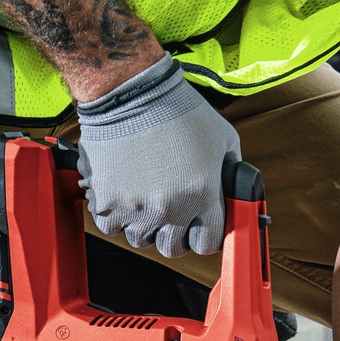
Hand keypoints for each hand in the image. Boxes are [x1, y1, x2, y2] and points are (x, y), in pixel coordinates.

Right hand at [74, 58, 242, 257]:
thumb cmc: (178, 108)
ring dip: (144, 225)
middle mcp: (169, 207)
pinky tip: (123, 195)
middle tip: (171, 213)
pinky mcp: (106, 201)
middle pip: (172, 248)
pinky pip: (111, 227)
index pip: (208, 243)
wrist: (132, 91)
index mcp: (202, 194)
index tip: (199, 226)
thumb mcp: (223, 138)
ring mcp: (135, 208)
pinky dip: (115, 216)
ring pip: (141, 239)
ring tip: (145, 199)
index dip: (204, 235)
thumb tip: (233, 191)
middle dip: (175, 234)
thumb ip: (231, 171)